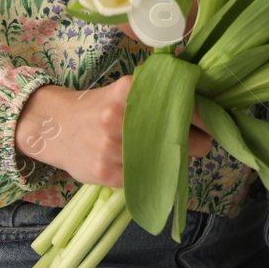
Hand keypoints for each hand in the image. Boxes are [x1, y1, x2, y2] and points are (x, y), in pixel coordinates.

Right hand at [17, 79, 212, 187]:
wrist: (56, 127)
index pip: (182, 104)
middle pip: (179, 137)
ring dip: (174, 161)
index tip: (212, 122)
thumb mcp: (126, 90)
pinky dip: (151, 174)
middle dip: (195, 143)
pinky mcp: (107, 172)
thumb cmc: (99, 107)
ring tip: (168, 153)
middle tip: (196, 142)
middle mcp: (121, 116)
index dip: (203, 117)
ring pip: (165, 161)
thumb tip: (200, 99)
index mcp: (130, 90)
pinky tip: (144, 165)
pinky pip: (145, 177)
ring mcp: (112, 147)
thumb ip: (157, 93)